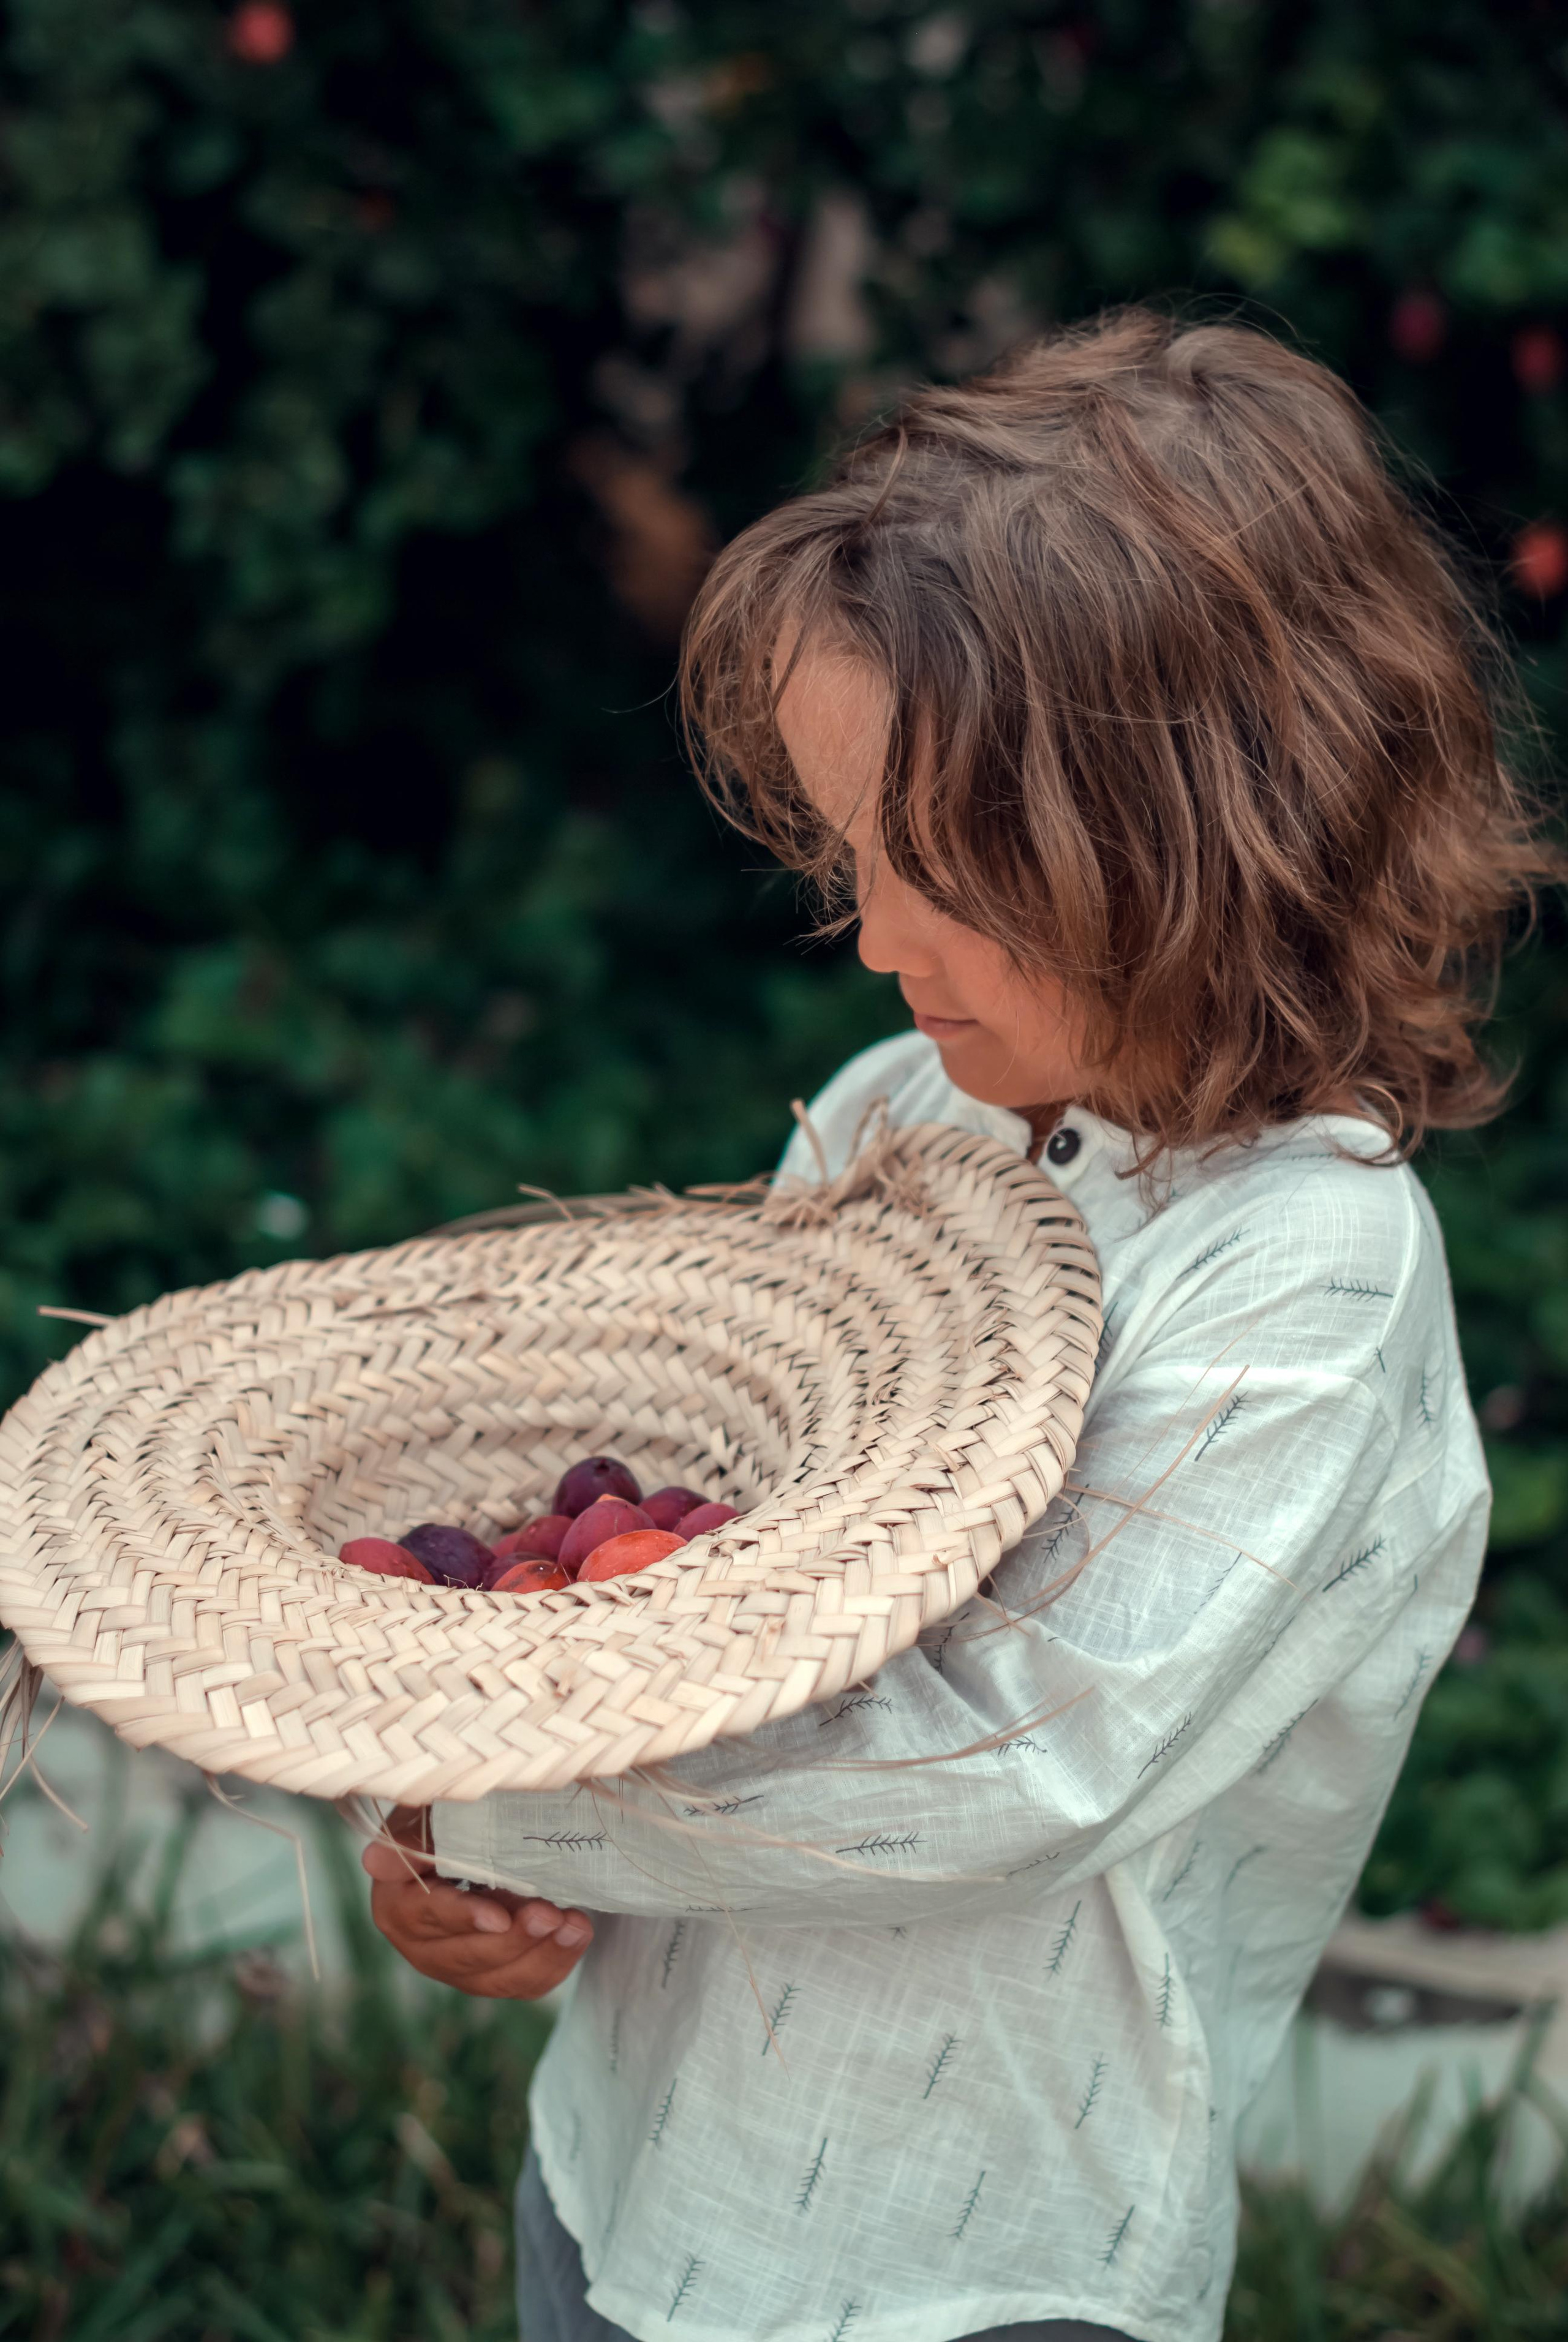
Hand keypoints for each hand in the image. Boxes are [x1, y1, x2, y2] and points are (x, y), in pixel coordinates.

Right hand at [362, 1805, 593, 1998]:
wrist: (472, 1839)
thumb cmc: (446, 1820)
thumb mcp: (428, 1816)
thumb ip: (409, 1837)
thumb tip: (375, 1860)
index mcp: (397, 1906)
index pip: (428, 1916)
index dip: (464, 1918)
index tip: (498, 1917)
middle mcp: (421, 1947)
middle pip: (467, 1956)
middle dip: (514, 1939)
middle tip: (551, 1914)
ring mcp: (456, 1967)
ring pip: (498, 1978)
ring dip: (541, 1955)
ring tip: (575, 1925)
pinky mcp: (490, 1976)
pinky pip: (523, 1985)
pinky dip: (554, 1963)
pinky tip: (577, 1935)